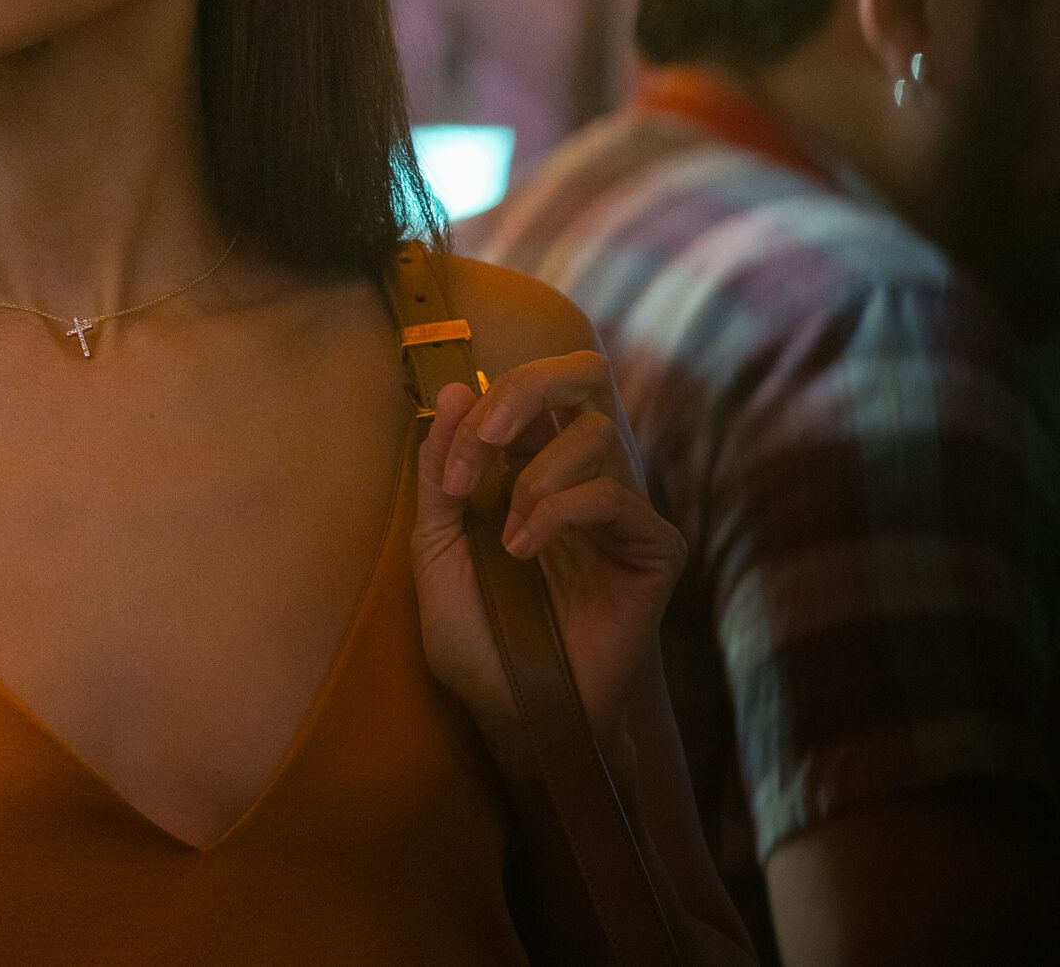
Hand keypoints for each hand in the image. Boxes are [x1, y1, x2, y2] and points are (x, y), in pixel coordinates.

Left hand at [411, 349, 686, 751]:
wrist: (513, 711)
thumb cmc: (476, 635)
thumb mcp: (436, 546)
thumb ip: (438, 471)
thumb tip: (453, 390)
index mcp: (533, 465)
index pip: (529, 389)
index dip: (485, 404)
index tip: (449, 471)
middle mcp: (584, 476)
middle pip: (585, 377)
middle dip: (528, 391)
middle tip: (486, 438)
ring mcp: (622, 511)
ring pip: (597, 436)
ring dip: (535, 477)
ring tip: (506, 537)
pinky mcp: (652, 550)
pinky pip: (615, 495)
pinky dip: (560, 512)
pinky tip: (527, 554)